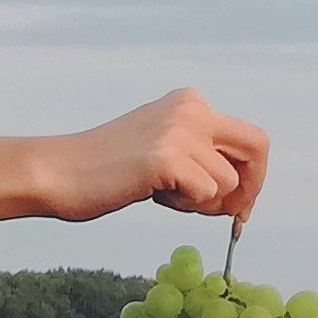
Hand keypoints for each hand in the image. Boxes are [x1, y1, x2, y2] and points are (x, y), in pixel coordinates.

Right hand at [38, 89, 268, 233]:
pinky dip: (187, 207)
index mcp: (190, 102)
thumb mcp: (164, 149)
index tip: (238, 205)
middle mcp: (190, 108)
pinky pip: (206, 194)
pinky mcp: (165, 157)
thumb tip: (244, 191)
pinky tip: (154, 195)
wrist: (60, 172)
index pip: (250, 138)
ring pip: (228, 182)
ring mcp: (178, 130)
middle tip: (231, 215)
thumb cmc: (109, 171)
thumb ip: (201, 157)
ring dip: (203, 203)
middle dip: (250, 188)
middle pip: (257, 148)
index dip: (253, 176)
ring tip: (166, 196)